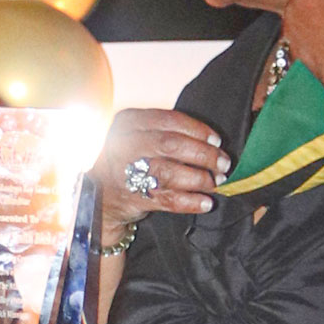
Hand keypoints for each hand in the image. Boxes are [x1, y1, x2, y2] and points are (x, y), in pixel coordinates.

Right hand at [88, 107, 229, 226]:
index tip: (217, 140)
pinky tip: (205, 202)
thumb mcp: (136, 135)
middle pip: (171, 145)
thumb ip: (164, 132)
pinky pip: (168, 200)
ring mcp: (126, 172)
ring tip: (216, 182)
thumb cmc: (127, 160)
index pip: (169, 120)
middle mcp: (124, 144)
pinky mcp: (133, 197)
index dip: (198, 130)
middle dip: (204, 155)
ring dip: (200, 179)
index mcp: (128, 122)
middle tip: (223, 164)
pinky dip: (191, 202)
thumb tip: (211, 142)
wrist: (100, 195)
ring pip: (170, 173)